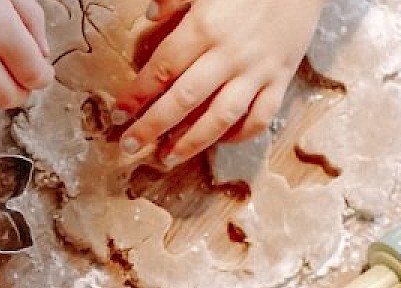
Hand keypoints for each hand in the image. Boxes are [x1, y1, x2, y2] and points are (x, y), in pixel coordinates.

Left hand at [117, 0, 324, 167]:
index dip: (138, 94)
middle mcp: (229, 56)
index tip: (119, 113)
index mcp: (204, 29)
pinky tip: (220, 142)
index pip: (162, 69)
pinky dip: (240, 135)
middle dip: (153, 126)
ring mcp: (257, 71)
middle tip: (130, 145)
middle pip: (184, 99)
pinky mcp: (281, 79)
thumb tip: (149, 16)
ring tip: (168, 157)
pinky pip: (261, 116)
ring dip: (192, 142)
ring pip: (221, 117)